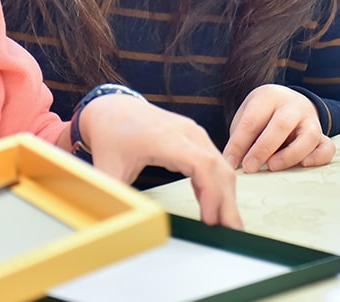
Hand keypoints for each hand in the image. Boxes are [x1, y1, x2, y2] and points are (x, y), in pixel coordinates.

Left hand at [74, 95, 241, 229]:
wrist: (113, 108)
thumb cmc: (111, 134)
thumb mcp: (107, 168)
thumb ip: (115, 196)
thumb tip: (120, 222)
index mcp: (165, 138)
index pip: (201, 164)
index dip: (210, 193)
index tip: (210, 219)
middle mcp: (186, 132)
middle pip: (218, 168)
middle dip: (227, 202)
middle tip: (232, 232)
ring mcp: (194, 134)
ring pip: (221, 166)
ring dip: (226, 196)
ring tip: (228, 225)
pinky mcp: (196, 139)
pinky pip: (215, 163)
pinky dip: (218, 186)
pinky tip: (215, 206)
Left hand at [223, 85, 335, 173]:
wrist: (287, 103)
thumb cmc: (261, 115)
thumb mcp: (247, 116)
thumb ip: (241, 137)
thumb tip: (232, 164)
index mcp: (269, 95)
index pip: (252, 120)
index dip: (239, 143)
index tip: (230, 162)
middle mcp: (293, 105)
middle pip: (281, 125)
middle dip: (262, 149)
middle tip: (249, 167)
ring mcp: (310, 119)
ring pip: (308, 137)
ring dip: (289, 155)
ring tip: (272, 167)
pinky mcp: (322, 135)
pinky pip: (327, 146)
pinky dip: (318, 157)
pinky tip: (304, 165)